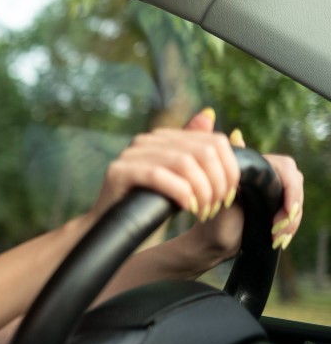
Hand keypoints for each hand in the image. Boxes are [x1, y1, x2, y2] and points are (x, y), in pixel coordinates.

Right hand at [90, 108, 303, 275]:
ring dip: (201, 191)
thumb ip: (198, 151)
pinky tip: (186, 208)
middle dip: (217, 183)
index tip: (228, 196)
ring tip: (202, 212)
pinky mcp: (119, 171)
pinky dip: (180, 193)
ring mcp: (131, 154)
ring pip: (184, 163)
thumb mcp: (183, 180)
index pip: (214, 141)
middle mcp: (147, 140)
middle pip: (203, 151)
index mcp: (165, 138)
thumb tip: (208, 113)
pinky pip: (158, 175)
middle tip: (215, 207)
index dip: (230, 170)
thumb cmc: (150, 207)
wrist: (114, 230)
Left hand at [191, 128, 303, 259]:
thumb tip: (237, 134)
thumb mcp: (219, 192)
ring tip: (276, 238)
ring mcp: (274, 195)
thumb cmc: (211, 214)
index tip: (288, 210)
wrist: (210, 240)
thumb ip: (230, 169)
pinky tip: (279, 240)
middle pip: (295, 185)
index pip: (286, 167)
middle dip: (292, 208)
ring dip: (291, 222)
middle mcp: (268, 178)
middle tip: (278, 227)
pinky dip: (289, 229)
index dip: (291, 189)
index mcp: (257, 168)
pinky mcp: (276, 212)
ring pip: (296, 203)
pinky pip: (293, 217)